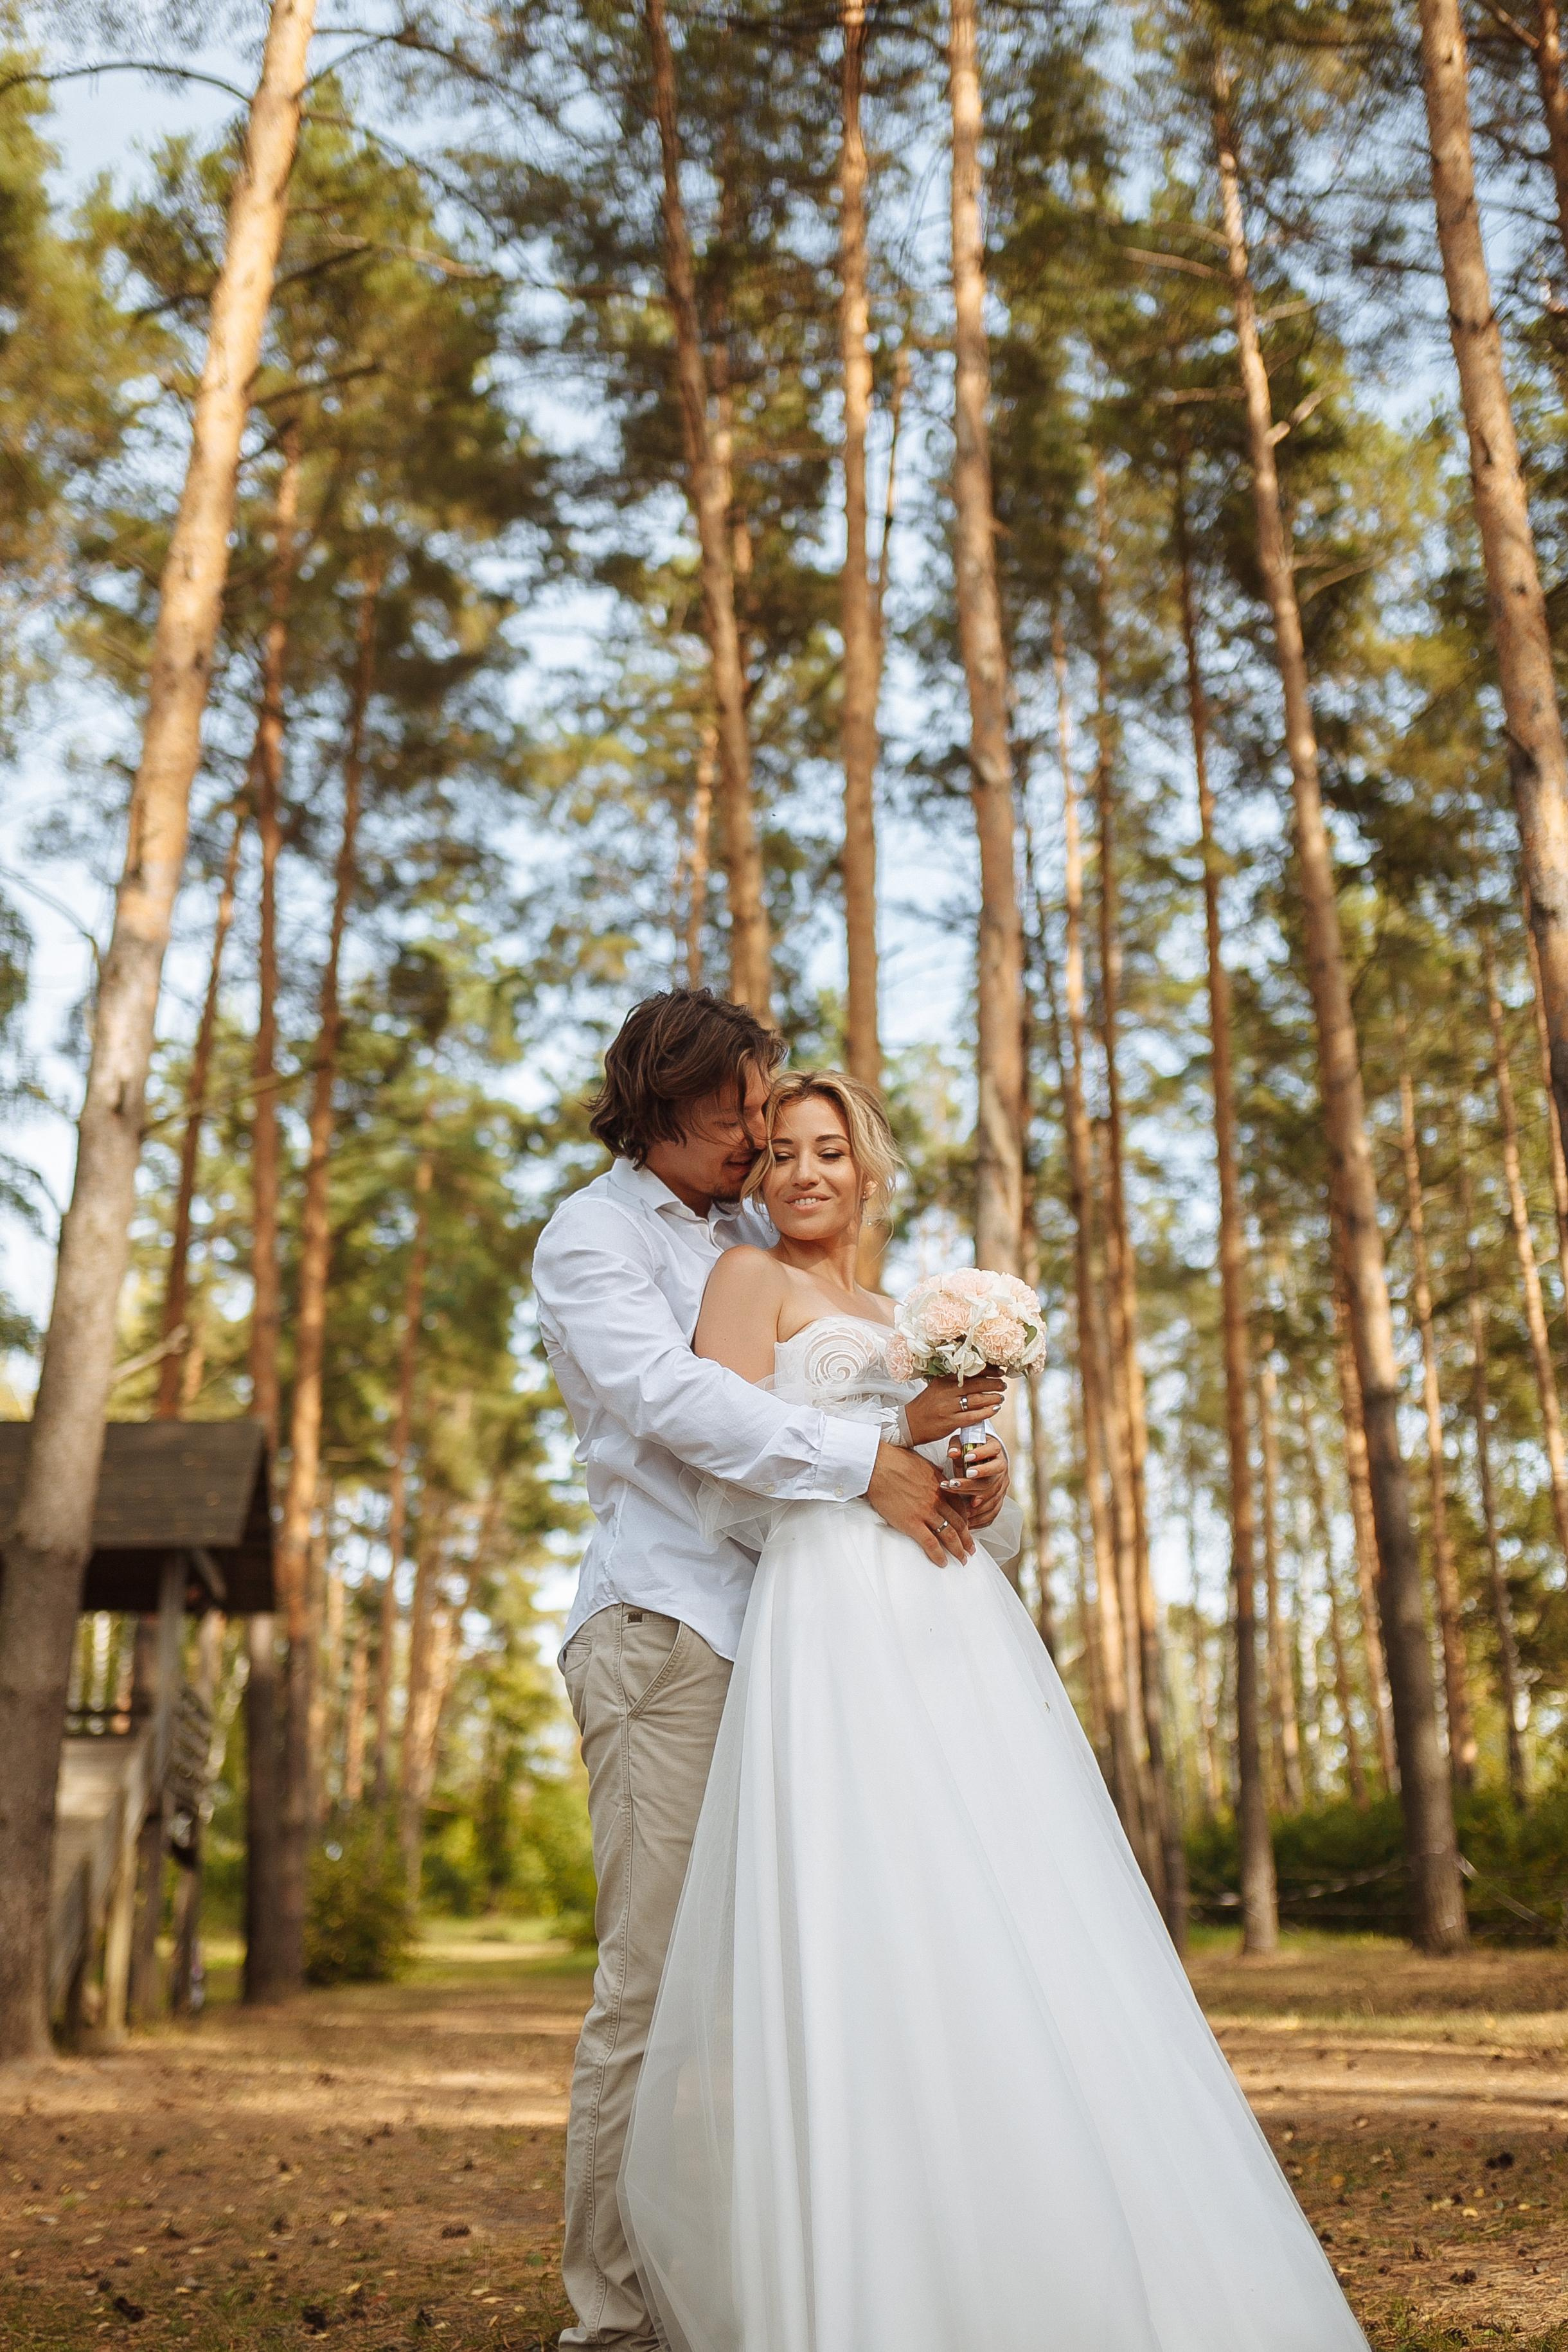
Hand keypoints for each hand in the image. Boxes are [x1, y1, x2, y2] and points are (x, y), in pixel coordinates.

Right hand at [866, 1442, 975, 1565]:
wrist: (878, 1465)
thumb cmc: (895, 1460)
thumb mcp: (922, 1462)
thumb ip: (934, 1473)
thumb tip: (939, 1474)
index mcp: (941, 1486)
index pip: (960, 1507)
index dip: (966, 1520)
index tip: (968, 1528)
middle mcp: (937, 1500)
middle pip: (959, 1524)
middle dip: (967, 1538)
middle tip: (971, 1549)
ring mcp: (926, 1512)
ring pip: (949, 1535)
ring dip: (958, 1550)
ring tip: (962, 1560)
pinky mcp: (911, 1523)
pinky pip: (930, 1543)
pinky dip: (938, 1555)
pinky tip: (943, 1562)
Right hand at [902, 1370, 1006, 1447]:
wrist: (909, 1423)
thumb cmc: (926, 1405)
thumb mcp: (936, 1387)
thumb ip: (953, 1382)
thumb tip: (977, 1376)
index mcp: (943, 1380)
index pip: (969, 1371)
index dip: (987, 1370)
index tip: (999, 1371)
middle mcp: (946, 1391)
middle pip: (976, 1384)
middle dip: (993, 1383)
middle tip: (1003, 1384)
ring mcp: (948, 1407)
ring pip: (977, 1400)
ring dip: (992, 1397)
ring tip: (1000, 1397)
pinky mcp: (950, 1422)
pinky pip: (973, 1416)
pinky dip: (986, 1412)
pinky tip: (994, 1409)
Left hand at [942, 1434, 1009, 1529]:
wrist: (984, 1459)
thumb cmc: (970, 1450)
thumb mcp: (962, 1443)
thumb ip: (957, 1446)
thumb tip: (952, 1453)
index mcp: (995, 1450)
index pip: (993, 1450)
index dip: (981, 1454)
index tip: (966, 1458)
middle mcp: (1001, 1467)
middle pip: (991, 1479)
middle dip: (972, 1484)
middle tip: (954, 1484)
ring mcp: (1002, 1484)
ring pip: (992, 1497)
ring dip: (974, 1503)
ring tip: (958, 1505)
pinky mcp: (1000, 1498)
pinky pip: (994, 1511)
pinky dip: (981, 1518)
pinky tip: (968, 1521)